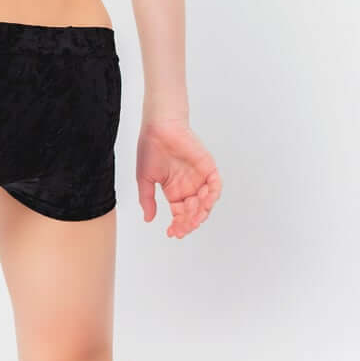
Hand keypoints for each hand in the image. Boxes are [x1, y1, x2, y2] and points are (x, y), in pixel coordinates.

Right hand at [136, 117, 221, 237]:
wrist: (159, 128)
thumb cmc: (150, 148)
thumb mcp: (145, 179)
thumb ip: (147, 200)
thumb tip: (148, 219)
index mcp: (173, 190)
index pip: (179, 214)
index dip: (178, 225)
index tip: (172, 233)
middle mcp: (188, 186)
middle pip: (193, 211)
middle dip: (189, 222)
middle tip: (182, 228)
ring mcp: (199, 178)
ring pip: (205, 202)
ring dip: (200, 212)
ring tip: (191, 218)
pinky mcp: (208, 167)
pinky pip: (215, 186)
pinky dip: (212, 196)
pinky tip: (203, 203)